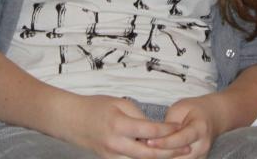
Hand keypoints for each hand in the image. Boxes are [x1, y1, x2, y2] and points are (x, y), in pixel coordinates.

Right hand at [62, 95, 189, 158]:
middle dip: (170, 152)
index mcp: (119, 125)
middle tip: (187, 149)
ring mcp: (112, 156)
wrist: (70, 120)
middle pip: (149, 154)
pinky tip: (158, 156)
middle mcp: (116, 144)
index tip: (180, 127)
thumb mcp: (118, 102)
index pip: (150, 131)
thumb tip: (154, 128)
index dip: (168, 130)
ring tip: (177, 155)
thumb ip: (138, 115)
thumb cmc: (94, 107)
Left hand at [144, 95, 227, 158]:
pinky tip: (156, 155)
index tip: (147, 141)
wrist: (213, 116)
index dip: (163, 142)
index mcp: (200, 128)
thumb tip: (153, 138)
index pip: (180, 139)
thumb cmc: (194, 110)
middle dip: (159, 155)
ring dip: (162, 158)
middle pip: (179, 157)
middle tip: (142, 148)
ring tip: (147, 152)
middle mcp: (203, 146)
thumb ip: (169, 125)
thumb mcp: (180, 109)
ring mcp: (201, 157)